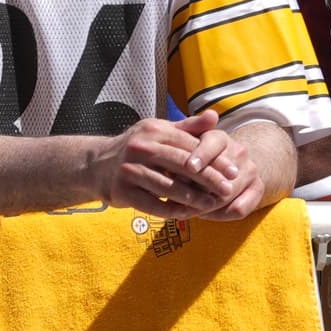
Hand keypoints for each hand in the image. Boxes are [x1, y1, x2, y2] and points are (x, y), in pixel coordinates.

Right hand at [102, 111, 265, 220]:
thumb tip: (215, 116)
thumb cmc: (138, 147)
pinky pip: (153, 204)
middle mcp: (141, 148)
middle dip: (209, 179)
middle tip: (227, 190)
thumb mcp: (160, 131)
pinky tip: (187, 214)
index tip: (233, 171)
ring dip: (193, 198)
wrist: (97, 165)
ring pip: (168, 187)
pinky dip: (172, 210)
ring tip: (211, 205)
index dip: (214, 160)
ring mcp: (129, 170)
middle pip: (183, 165)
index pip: (191, 146)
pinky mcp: (122, 191)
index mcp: (154, 130)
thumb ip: (189, 127)